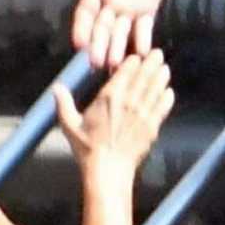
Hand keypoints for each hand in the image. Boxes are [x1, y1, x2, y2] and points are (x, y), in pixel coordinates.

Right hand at [53, 51, 173, 172]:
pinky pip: (162, 107)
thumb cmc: (88, 149)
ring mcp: (143, 113)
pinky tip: (168, 91)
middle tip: (157, 53)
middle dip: (151, 62)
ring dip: (161, 76)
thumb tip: (56, 88)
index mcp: (109, 96)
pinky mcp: (152, 126)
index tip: (137, 56)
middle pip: (144, 75)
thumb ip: (64, 104)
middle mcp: (129, 101)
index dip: (133, 61)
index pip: (126, 71)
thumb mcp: (70, 125)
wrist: (108, 171)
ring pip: (155, 88)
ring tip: (164, 68)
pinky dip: (166, 97)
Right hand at [72, 0, 171, 68]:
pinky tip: (144, 52)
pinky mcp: (146, 9)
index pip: (85, 11)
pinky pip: (143, 27)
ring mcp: (127, 7)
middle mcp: (109, 1)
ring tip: (116, 65)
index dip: (81, 27)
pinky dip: (142, 39)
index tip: (78, 43)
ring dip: (117, 49)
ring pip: (120, 33)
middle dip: (98, 45)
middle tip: (96, 63)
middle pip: (101, 28)